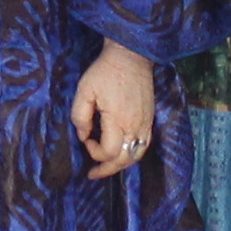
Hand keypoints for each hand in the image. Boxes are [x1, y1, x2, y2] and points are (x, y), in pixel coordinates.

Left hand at [72, 41, 153, 178]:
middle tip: (93, 173)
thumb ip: (80, 116)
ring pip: (136, 155)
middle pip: (124, 159)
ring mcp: (145, 123)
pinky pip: (143, 145)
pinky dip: (132, 154)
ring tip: (107, 167)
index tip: (86, 140)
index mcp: (118, 119)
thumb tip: (84, 136)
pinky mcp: (149, 119)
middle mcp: (135, 125)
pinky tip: (122, 153)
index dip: (95, 153)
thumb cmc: (105, 71)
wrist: (131, 56)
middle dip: (107, 169)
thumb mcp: (85, 90)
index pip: (109, 151)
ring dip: (121, 164)